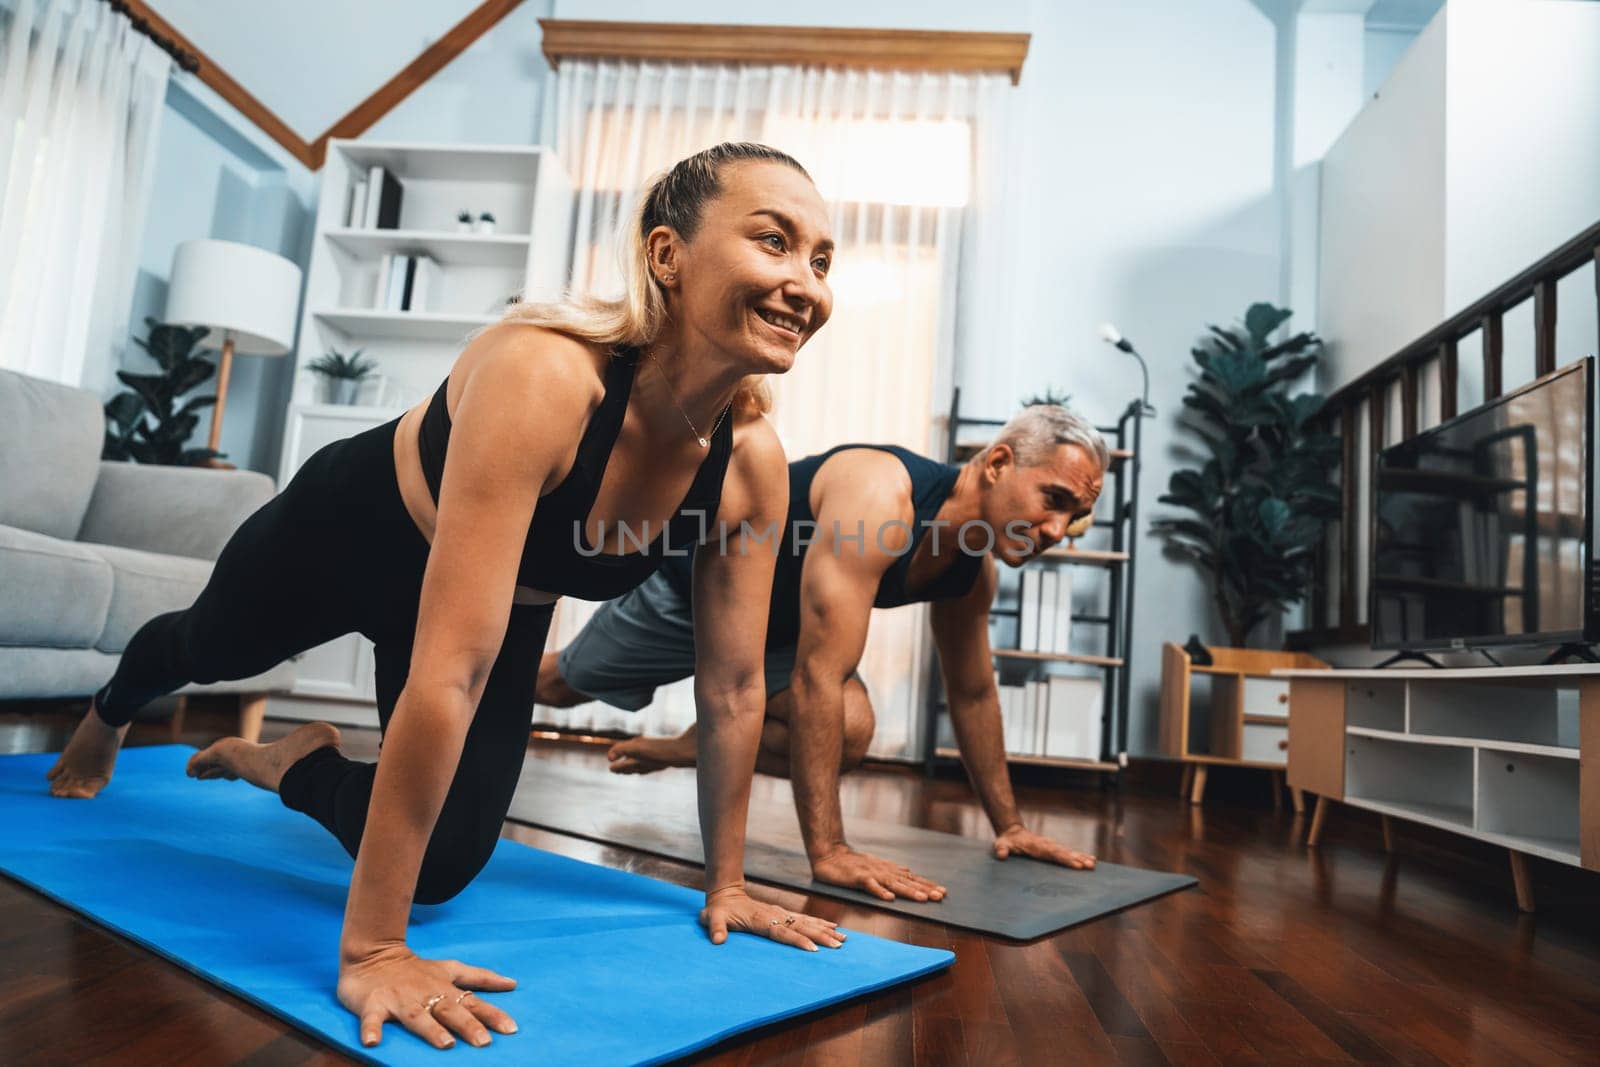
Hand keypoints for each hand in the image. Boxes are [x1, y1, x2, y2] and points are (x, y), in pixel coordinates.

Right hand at [337, 942, 517, 1050]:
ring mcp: (400, 999)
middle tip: (484, 1041)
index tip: (511, 1029)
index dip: (492, 1015)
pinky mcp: (373, 1003)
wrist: (373, 954)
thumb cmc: (416, 970)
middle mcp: (425, 994)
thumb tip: (513, 983)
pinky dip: (370, 1029)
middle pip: (449, 1010)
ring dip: (431, 1030)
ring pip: (417, 1016)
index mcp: (444, 989)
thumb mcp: (450, 969)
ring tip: (445, 1044)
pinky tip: (372, 1042)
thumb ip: (480, 977)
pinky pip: (371, 1018)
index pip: (473, 1002)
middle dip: (467, 1025)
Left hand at [699, 885, 846, 951]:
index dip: (797, 940)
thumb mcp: (712, 918)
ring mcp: (780, 913)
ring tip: (843, 938)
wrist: (725, 894)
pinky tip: (833, 927)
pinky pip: (805, 919)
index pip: (782, 932)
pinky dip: (820, 923)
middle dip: (820, 936)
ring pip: (806, 922)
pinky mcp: (783, 914)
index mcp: (760, 920)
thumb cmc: (718, 910)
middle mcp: (774, 915)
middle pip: (801, 927)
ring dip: (825, 930)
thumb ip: (715, 928)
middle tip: (838, 946)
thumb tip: (717, 940)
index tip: (813, 949)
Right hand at [811, 845, 947, 901]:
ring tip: (923, 899)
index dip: (927, 885)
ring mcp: (871, 874)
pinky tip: (889, 898)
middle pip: (907, 882)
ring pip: (893, 884)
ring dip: (908, 891)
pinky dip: (880, 891)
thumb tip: (908, 871)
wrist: (830, 855)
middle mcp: (883, 871)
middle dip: (925, 889)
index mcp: (888, 870)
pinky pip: (870, 886)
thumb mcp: (875, 866)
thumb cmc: (852, 863)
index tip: (942, 892)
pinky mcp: (857, 878)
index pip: (911, 879)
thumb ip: (891, 870)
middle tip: (940, 896)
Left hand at [993, 824, 1095, 869]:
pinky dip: (1080, 856)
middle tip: (1089, 866)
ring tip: (1093, 864)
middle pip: (1064, 853)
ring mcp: (1052, 846)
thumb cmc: (1006, 842)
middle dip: (1077, 860)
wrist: (1012, 832)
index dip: (1064, 859)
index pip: (1053, 853)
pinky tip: (1092, 860)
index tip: (1076, 864)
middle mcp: (1047, 845)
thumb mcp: (1000, 845)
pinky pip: (1069, 853)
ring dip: (1081, 858)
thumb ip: (1001, 849)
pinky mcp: (1055, 849)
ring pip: (1069, 852)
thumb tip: (1001, 854)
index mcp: (1037, 847)